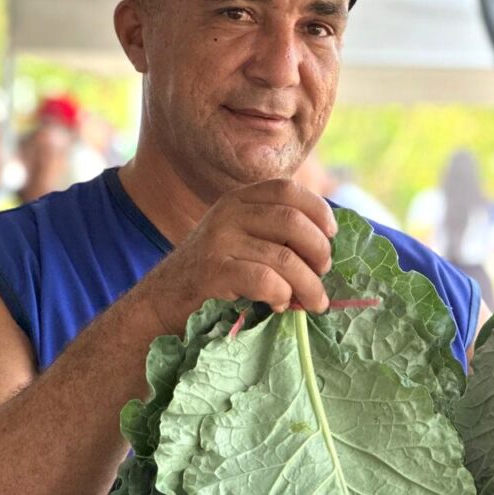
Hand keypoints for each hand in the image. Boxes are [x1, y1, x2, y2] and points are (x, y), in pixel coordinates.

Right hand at [144, 179, 336, 333]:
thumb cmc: (214, 275)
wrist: (162, 303)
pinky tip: (278, 305)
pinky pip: (265, 280)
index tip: (331, 235)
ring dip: (309, 285)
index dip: (317, 210)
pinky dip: (281, 296)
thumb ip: (273, 232)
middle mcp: (228, 213)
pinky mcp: (213, 272)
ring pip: (284, 258)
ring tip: (314, 302)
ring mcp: (218, 241)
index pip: (287, 189)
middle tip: (323, 274)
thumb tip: (328, 245)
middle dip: (319, 251)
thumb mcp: (240, 239)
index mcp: (239, 200)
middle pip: (293, 221)